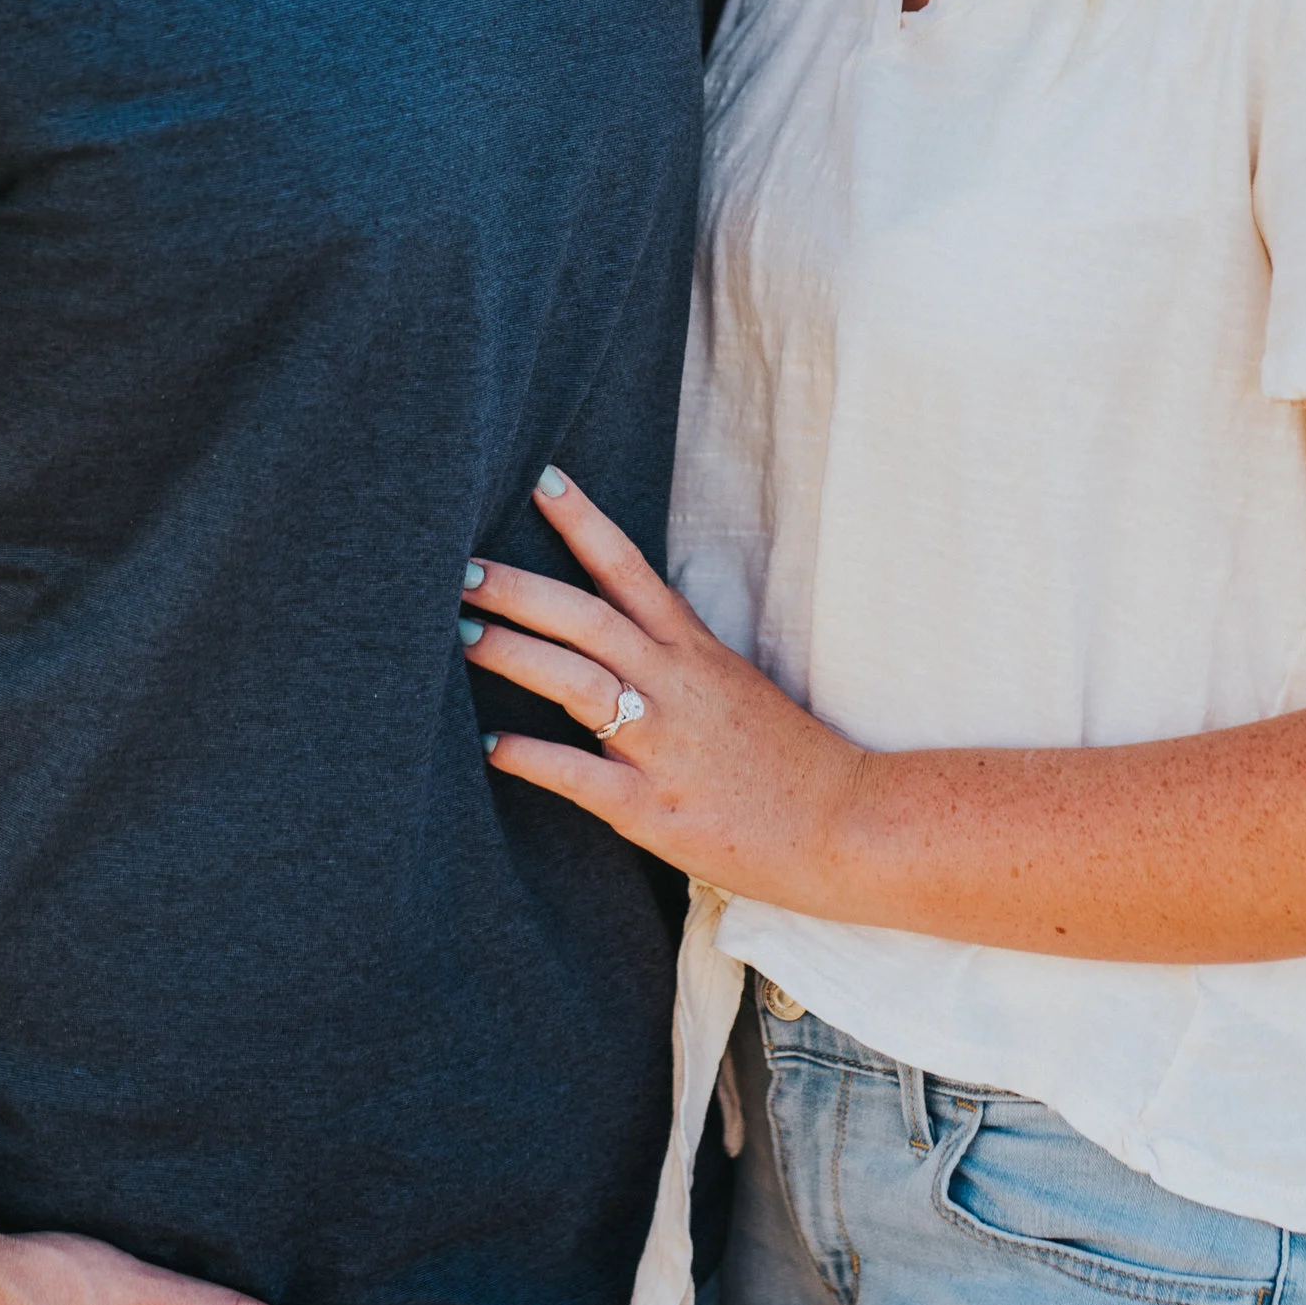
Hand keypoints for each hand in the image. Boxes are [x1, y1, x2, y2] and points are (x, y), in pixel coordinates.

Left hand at [466, 467, 863, 900]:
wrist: (846, 825)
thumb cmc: (785, 759)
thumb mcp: (732, 686)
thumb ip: (674, 658)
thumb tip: (608, 631)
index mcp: (695, 651)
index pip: (631, 570)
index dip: (583, 522)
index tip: (538, 480)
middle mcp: (676, 686)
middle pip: (587, 619)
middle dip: (520, 588)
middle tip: (459, 565)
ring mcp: (664, 745)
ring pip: (579, 685)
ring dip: (515, 654)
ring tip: (461, 635)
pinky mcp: (654, 808)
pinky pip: (581, 776)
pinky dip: (532, 758)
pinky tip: (490, 746)